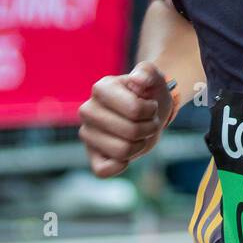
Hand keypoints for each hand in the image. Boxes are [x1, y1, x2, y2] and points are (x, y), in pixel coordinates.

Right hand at [78, 60, 173, 176]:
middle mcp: (88, 111)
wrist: (148, 109)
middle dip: (148, 128)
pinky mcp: (92, 154)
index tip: (149, 104)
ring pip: (122, 152)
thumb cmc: (149, 92)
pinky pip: (102, 171)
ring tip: (140, 133)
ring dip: (140, 144)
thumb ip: (148, 72)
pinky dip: (120, 166)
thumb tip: (137, 80)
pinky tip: (126, 155)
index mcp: (101, 89)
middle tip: (147, 121)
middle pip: (131, 133)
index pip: (135, 110)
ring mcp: (88, 134)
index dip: (150, 111)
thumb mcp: (154, 77)